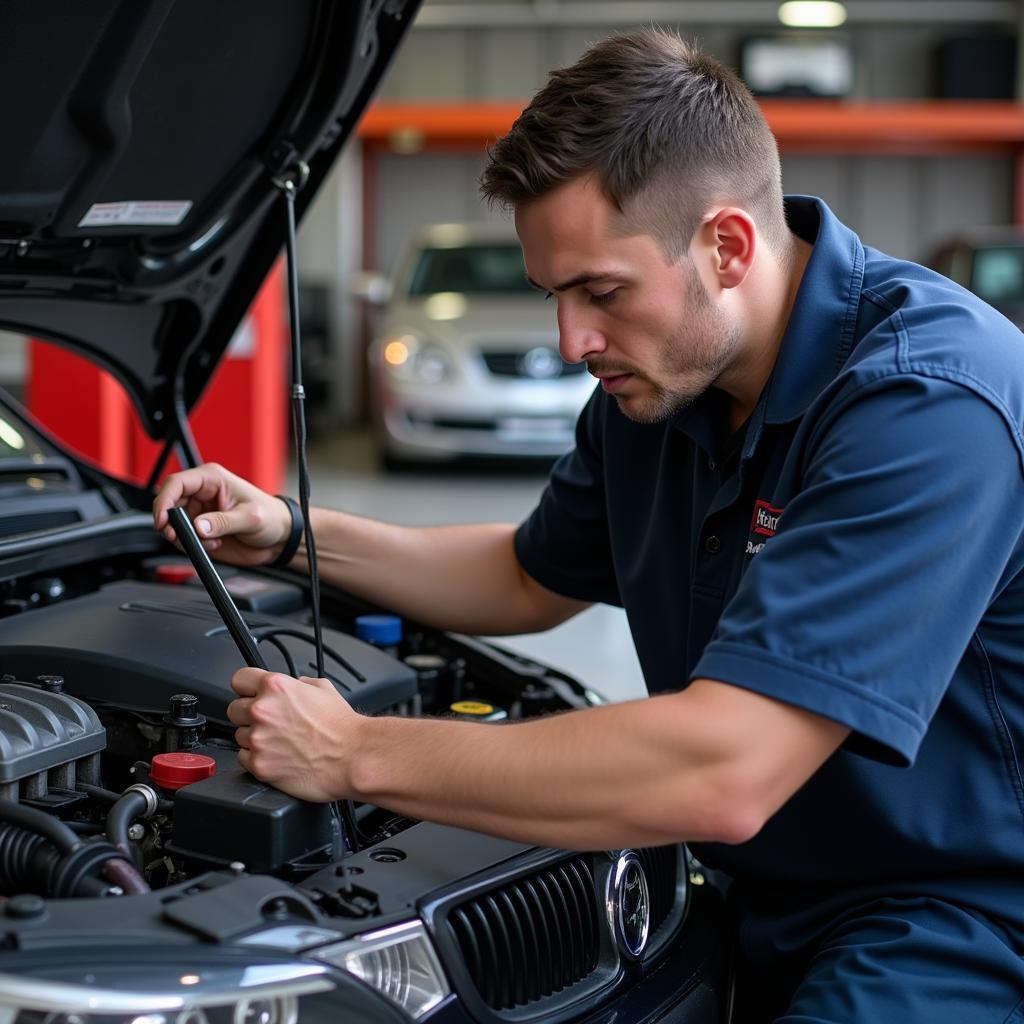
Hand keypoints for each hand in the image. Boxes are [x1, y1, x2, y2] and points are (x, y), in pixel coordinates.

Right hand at [152, 463, 291, 566]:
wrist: (279, 538)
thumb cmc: (271, 517)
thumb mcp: (250, 518)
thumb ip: (223, 522)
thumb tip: (199, 526)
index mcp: (212, 479)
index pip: (176, 483)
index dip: (164, 500)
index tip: (162, 519)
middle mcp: (202, 494)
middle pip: (169, 503)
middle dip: (169, 522)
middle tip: (178, 537)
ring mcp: (200, 513)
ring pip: (173, 523)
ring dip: (184, 536)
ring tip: (209, 542)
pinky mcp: (201, 530)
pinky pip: (184, 538)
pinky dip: (193, 545)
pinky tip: (213, 545)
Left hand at [228, 668, 358, 801]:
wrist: (352, 757)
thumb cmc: (342, 727)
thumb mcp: (324, 688)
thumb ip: (301, 683)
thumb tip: (294, 685)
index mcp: (276, 687)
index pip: (239, 679)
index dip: (247, 688)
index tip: (252, 694)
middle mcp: (262, 710)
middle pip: (234, 709)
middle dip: (250, 715)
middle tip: (272, 722)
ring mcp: (258, 739)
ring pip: (240, 735)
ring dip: (255, 738)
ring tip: (281, 742)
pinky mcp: (258, 765)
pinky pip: (244, 758)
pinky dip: (258, 758)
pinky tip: (279, 756)